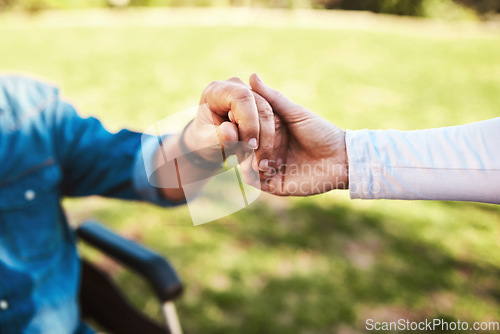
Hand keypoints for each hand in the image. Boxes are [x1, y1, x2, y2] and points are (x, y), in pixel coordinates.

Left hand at [157, 77, 281, 201]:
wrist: (209, 142)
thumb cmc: (204, 140)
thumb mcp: (205, 142)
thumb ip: (216, 137)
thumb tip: (232, 133)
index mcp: (218, 91)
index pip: (242, 98)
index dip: (250, 122)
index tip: (250, 146)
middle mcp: (238, 87)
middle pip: (262, 106)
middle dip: (262, 136)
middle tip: (257, 163)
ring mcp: (253, 95)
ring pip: (274, 116)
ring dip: (269, 143)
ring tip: (260, 165)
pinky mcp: (264, 106)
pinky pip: (278, 123)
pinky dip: (274, 143)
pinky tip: (267, 160)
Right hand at [249, 74, 348, 195]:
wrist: (340, 158)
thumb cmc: (320, 132)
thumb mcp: (294, 113)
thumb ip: (271, 98)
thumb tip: (252, 76)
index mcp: (269, 133)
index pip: (244, 128)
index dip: (237, 122)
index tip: (235, 116)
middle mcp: (266, 150)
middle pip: (242, 147)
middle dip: (241, 141)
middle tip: (243, 136)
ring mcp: (269, 168)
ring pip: (244, 164)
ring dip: (247, 156)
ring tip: (254, 151)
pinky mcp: (273, 185)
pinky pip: (254, 181)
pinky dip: (252, 172)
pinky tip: (261, 164)